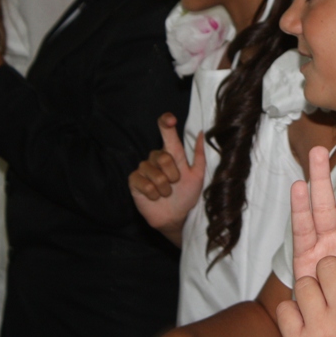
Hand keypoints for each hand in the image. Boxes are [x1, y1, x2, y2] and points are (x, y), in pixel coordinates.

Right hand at [129, 113, 204, 245]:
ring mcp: (144, 169)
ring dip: (164, 187)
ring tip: (166, 193)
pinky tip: (155, 197)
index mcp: (172, 153)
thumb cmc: (187, 194)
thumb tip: (201, 132)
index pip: (167, 131)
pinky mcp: (134, 181)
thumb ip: (199, 155)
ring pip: (154, 172)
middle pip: (163, 156)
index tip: (171, 120)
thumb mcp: (198, 175)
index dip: (166, 123)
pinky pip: (143, 183)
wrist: (177, 216)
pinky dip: (152, 193)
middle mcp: (156, 157)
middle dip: (173, 174)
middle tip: (175, 184)